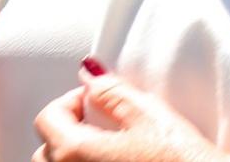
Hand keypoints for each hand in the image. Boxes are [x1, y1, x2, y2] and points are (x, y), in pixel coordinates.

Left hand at [34, 60, 229, 161]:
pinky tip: (116, 161)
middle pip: (47, 150)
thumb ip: (110, 92)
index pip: (47, 118)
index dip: (71, 99)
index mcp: (75, 153)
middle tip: (99, 120)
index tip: (95, 98)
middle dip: (68, 128)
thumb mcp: (147, 114)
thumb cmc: (182, 161)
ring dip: (73, 154)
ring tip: (107, 144)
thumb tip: (89, 77)